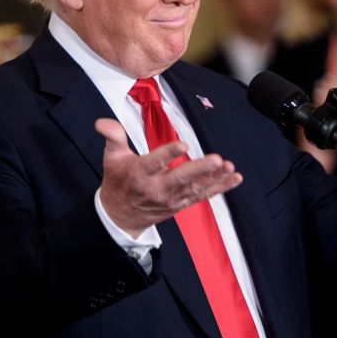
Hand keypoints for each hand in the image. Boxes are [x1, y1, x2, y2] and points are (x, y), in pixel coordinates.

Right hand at [95, 119, 242, 236]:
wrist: (120, 215)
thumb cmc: (118, 181)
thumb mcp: (111, 158)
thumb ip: (112, 137)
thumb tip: (102, 122)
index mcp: (139, 174)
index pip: (155, 162)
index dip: (169, 154)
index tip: (183, 144)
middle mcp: (156, 188)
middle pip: (180, 178)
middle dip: (200, 169)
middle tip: (216, 159)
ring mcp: (171, 198)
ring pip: (196, 188)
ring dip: (215, 178)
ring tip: (229, 167)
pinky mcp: (181, 203)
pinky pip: (203, 195)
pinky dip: (220, 187)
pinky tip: (234, 178)